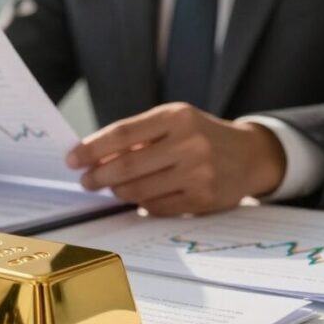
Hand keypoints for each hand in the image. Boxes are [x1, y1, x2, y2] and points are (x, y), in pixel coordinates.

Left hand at [66, 103, 285, 215]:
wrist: (251, 155)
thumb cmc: (201, 136)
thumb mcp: (175, 121)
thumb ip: (139, 136)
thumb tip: (94, 157)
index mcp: (177, 117)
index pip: (122, 133)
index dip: (92, 148)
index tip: (72, 159)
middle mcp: (190, 143)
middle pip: (127, 166)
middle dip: (98, 176)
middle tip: (86, 181)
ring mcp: (199, 173)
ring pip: (139, 190)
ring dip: (118, 192)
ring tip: (112, 187)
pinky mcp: (204, 199)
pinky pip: (157, 207)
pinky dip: (142, 204)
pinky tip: (139, 198)